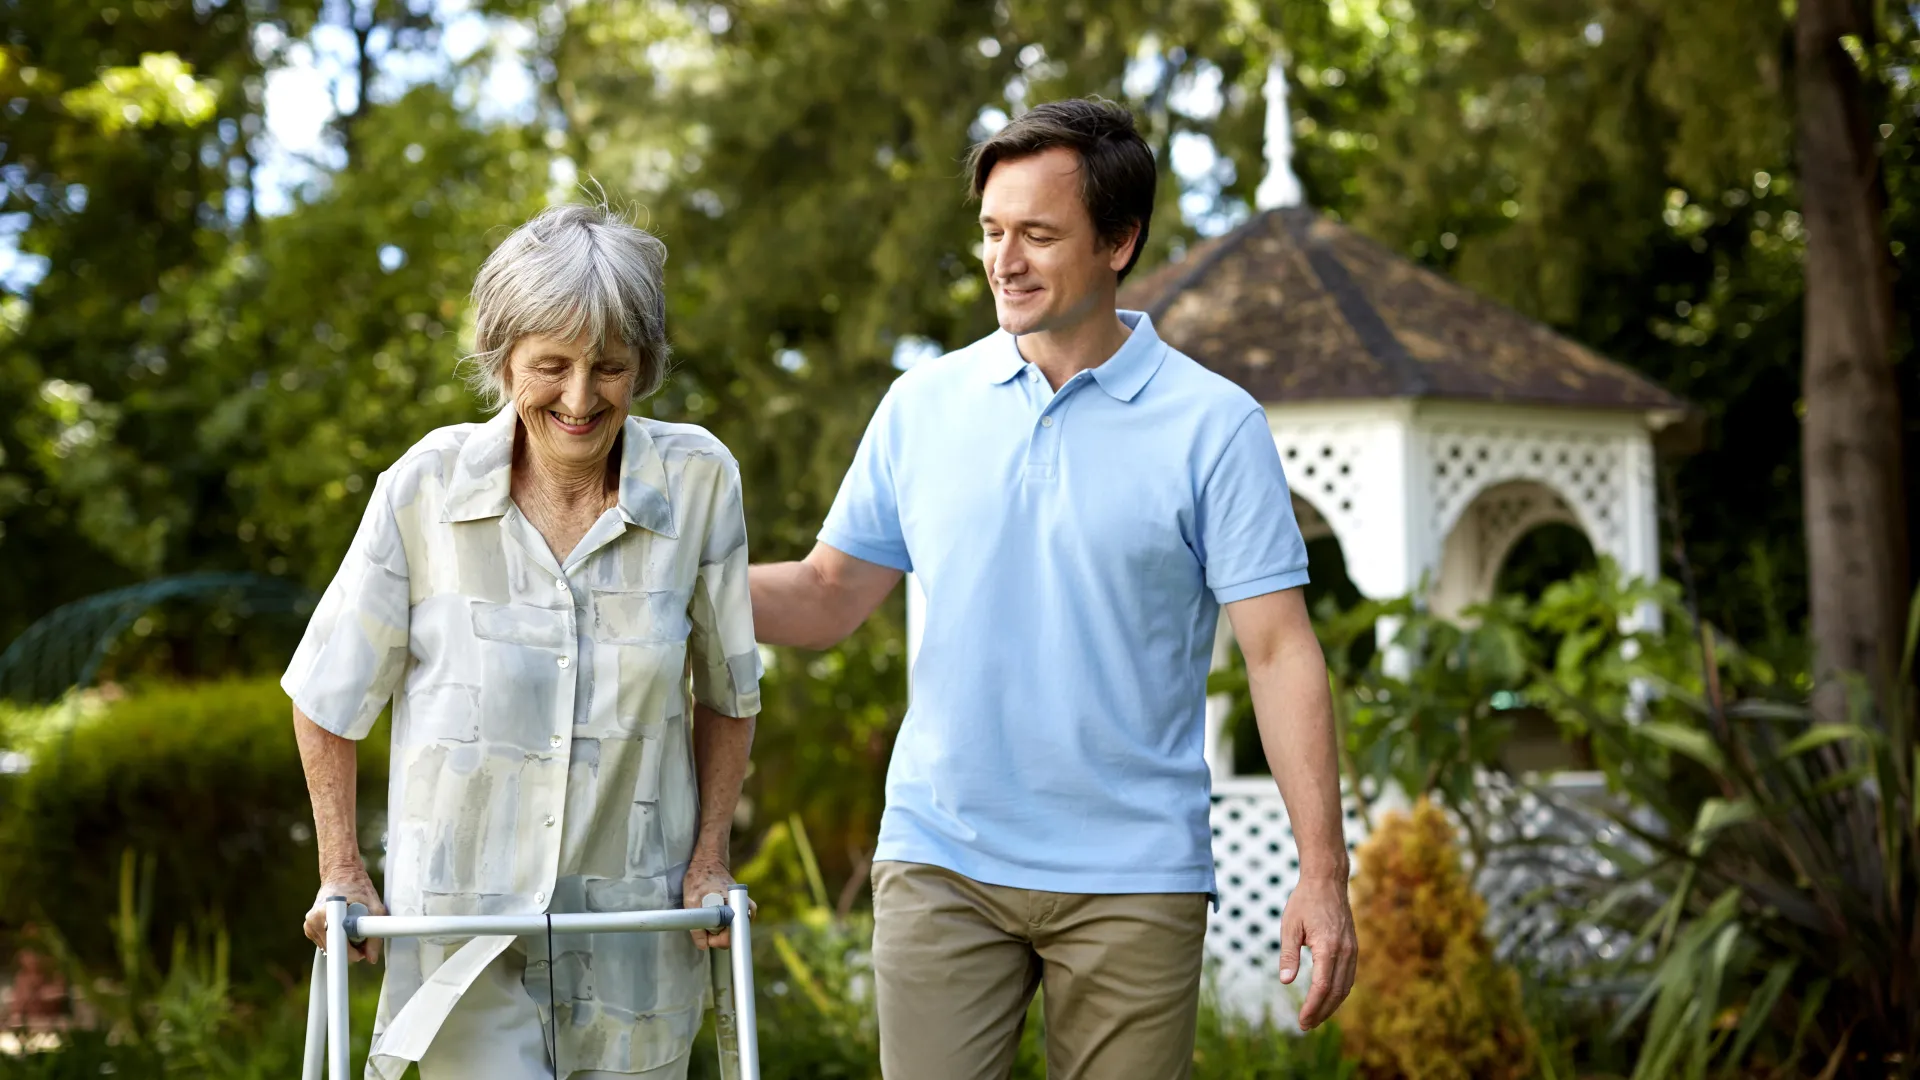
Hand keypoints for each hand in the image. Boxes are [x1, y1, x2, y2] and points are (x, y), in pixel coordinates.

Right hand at [302, 864, 386, 962]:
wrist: (341, 874)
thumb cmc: (358, 887)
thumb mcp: (375, 907)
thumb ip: (375, 934)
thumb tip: (372, 958)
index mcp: (327, 912)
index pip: (336, 945)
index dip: (351, 952)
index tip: (360, 954)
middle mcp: (313, 920)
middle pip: (334, 950)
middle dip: (352, 948)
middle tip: (363, 933)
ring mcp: (309, 925)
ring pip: (330, 949)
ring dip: (344, 945)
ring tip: (352, 925)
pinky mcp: (309, 929)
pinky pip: (326, 944)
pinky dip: (337, 940)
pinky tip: (342, 926)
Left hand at [682, 853, 754, 950]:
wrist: (709, 861)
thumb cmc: (699, 877)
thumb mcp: (690, 901)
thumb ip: (696, 926)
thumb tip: (703, 945)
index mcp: (733, 905)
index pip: (732, 936)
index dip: (718, 940)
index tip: (708, 937)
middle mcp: (744, 906)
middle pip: (734, 935)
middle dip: (718, 935)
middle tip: (705, 924)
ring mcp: (746, 905)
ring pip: (735, 929)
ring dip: (721, 929)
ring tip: (709, 917)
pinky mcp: (744, 904)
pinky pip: (736, 922)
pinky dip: (725, 923)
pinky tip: (716, 914)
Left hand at [1277, 874, 1357, 1029]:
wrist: (1327, 881)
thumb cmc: (1304, 901)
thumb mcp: (1289, 926)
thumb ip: (1288, 955)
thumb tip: (1286, 982)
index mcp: (1328, 946)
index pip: (1322, 986)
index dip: (1312, 1007)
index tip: (1301, 1021)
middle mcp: (1345, 951)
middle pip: (1337, 992)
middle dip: (1322, 1012)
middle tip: (1306, 1026)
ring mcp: (1352, 950)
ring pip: (1346, 987)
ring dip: (1332, 1005)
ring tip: (1315, 1018)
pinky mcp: (1353, 948)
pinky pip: (1349, 976)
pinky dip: (1339, 992)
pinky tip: (1327, 999)